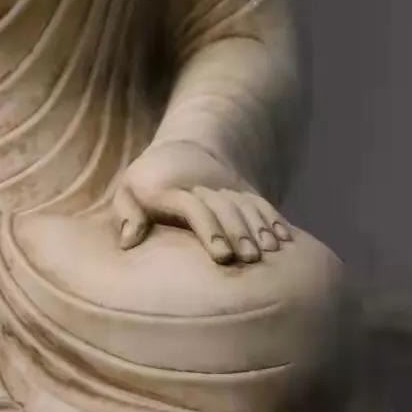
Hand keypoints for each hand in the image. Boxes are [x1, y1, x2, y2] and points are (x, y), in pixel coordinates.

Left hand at [110, 139, 291, 264]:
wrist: (176, 153)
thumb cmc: (145, 184)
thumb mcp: (127, 192)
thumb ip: (127, 215)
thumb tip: (128, 241)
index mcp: (171, 189)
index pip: (194, 207)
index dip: (210, 230)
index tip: (221, 256)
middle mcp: (202, 186)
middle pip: (224, 208)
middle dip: (239, 233)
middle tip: (250, 259)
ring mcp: (225, 186)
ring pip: (245, 205)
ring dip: (259, 227)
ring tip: (270, 252)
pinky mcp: (240, 190)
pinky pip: (259, 203)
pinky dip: (272, 219)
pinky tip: (284, 239)